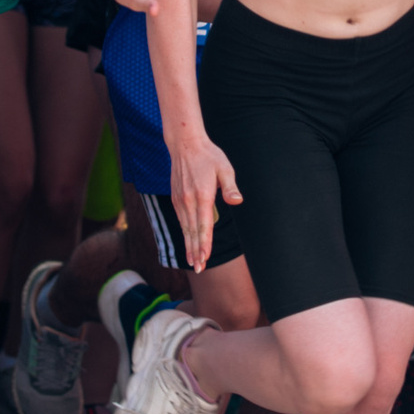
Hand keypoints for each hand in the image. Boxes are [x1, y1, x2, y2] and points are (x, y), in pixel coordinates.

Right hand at [168, 129, 241, 270]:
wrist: (185, 144)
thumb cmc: (208, 156)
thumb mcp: (224, 168)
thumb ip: (229, 187)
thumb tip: (236, 201)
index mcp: (202, 195)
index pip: (204, 225)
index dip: (204, 243)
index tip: (205, 257)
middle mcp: (188, 200)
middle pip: (193, 231)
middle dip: (196, 251)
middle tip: (199, 268)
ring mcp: (180, 200)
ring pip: (185, 228)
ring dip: (189, 246)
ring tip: (193, 262)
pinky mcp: (176, 198)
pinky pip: (181, 220)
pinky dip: (184, 234)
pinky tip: (187, 242)